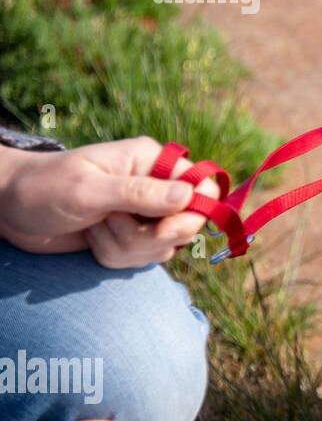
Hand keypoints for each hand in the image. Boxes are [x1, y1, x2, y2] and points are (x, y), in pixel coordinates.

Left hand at [0, 136, 218, 267]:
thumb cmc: (43, 188)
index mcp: (151, 162)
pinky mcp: (130, 237)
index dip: (196, 210)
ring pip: (165, 246)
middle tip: (114, 226)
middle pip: (188, 222)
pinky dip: (117, 257)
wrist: (9, 209)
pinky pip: (143, 258)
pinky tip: (93, 240)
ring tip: (97, 229)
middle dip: (152, 236)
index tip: (167, 228)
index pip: (201, 185)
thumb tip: (189, 197)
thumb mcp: (89, 190)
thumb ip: (139, 194)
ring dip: (129, 248)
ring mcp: (143, 214)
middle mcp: (154, 187)